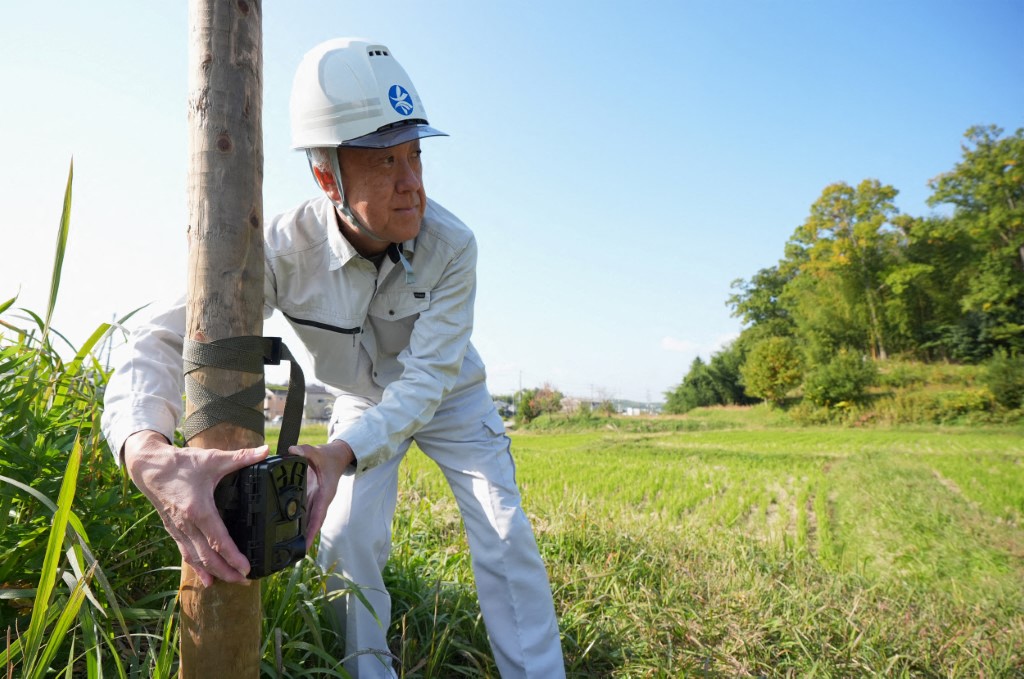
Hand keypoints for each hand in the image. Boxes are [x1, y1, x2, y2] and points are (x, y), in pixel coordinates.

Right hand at [123, 430, 268, 586]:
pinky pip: (186, 553)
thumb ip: (240, 457)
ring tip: (231, 581)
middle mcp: (187, 525)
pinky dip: (197, 567)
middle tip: (245, 580)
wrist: (148, 467)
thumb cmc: (180, 463)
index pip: (218, 540)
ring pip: (196, 558)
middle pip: (207, 556)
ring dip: (213, 572)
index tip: (246, 568)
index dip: (233, 557)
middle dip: (226, 571)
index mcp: (199, 510)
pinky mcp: (173, 530)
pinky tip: (207, 578)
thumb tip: (265, 451)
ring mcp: (178, 530)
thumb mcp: (212, 458)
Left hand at [286, 440, 354, 548]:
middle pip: (311, 523)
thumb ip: (305, 451)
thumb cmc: (330, 457)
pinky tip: (285, 530)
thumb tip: (292, 450)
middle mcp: (320, 500)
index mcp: (324, 494)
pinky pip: (303, 512)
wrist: (337, 456)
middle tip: (292, 553)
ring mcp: (314, 500)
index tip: (304, 545)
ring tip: (288, 548)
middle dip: (304, 538)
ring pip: (307, 520)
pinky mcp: (310, 497)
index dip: (311, 532)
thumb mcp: (318, 452)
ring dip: (300, 533)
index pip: (318, 516)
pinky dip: (296, 521)